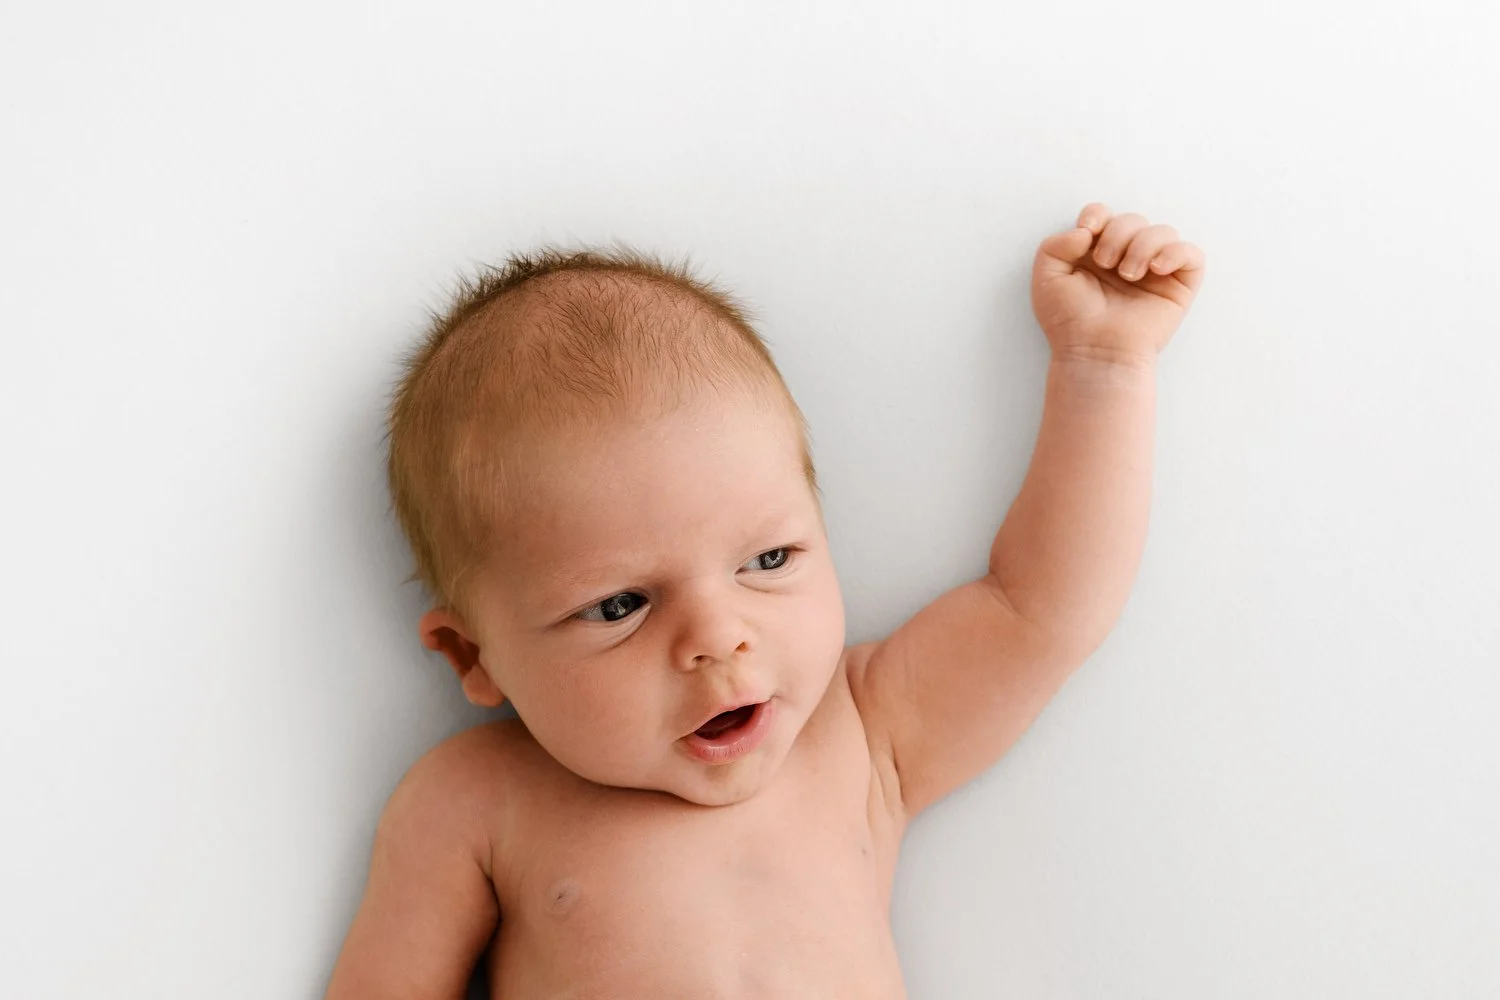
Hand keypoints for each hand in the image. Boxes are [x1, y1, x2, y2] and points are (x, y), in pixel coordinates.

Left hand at [1030, 203, 1205, 365]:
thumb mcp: (1046, 278)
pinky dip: (1175, 253)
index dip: (1098, 214)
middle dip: (1118, 235)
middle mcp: (1127, 257)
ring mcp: (1155, 271)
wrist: (1093, 351)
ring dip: (1143, 245)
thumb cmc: (1069, 321)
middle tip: (1106, 264)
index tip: (1088, 231)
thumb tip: (1087, 231)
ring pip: (1164, 231)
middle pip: (1133, 219)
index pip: (1104, 214)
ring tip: (1128, 274)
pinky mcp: (1178, 286)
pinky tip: (1155, 269)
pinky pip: (1191, 254)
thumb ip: (1054, 245)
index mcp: (1096, 252)